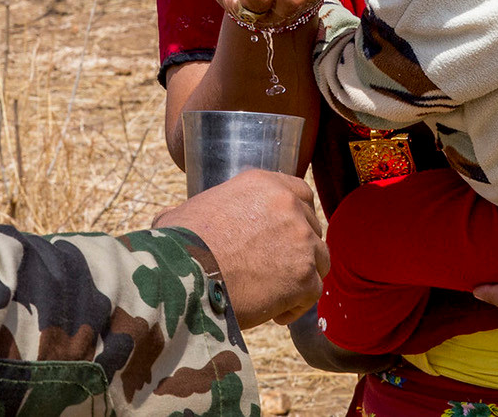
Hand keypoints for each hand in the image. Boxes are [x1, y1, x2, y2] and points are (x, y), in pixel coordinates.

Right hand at [154, 169, 327, 327]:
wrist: (184, 276)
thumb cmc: (179, 246)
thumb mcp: (191, 210)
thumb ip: (208, 208)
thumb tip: (192, 218)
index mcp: (263, 184)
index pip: (299, 194)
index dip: (295, 217)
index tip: (284, 236)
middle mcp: (288, 205)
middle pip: (312, 227)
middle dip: (298, 248)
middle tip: (276, 269)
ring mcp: (302, 240)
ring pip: (319, 260)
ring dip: (301, 276)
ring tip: (275, 294)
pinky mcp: (306, 276)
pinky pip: (312, 293)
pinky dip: (296, 305)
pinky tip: (273, 313)